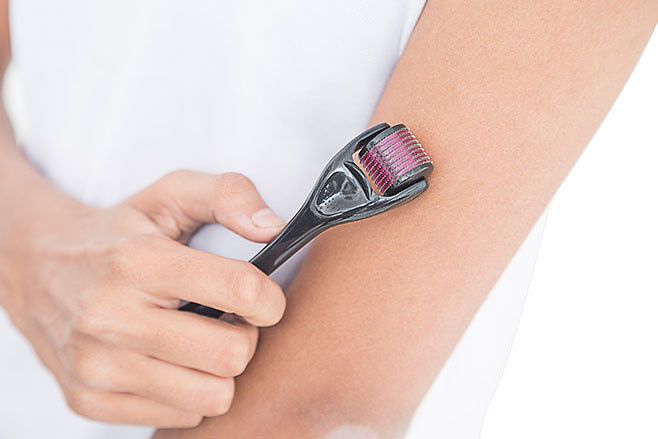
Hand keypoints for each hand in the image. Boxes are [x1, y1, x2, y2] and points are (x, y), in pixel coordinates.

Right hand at [0, 171, 286, 427]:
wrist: (35, 268)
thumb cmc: (119, 233)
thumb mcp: (170, 194)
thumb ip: (227, 194)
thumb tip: (273, 228)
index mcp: (138, 261)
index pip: (240, 291)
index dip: (269, 298)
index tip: (261, 297)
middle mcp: (111, 318)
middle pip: (233, 354)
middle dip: (244, 335)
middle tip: (223, 317)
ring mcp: (96, 367)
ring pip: (213, 396)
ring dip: (218, 369)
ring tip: (198, 339)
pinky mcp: (89, 400)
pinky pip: (182, 415)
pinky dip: (188, 390)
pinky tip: (169, 360)